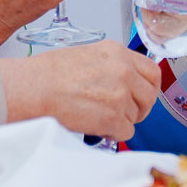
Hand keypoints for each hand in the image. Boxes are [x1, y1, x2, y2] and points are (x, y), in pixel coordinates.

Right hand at [0, 41, 157, 143]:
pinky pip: (125, 132)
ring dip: (119, 121)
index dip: (149, 87)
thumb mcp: (88, 55)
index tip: (142, 95)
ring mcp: (120, 95)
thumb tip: (124, 81)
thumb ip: (112, 66)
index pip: (153, 71)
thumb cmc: (49, 73)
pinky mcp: (112, 117)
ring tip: (96, 116)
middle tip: (122, 112)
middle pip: (149, 96)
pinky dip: (111, 133)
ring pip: (135, 117)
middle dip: (138, 108)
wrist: (34, 88)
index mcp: (117, 53)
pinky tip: (95, 126)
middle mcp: (123, 71)